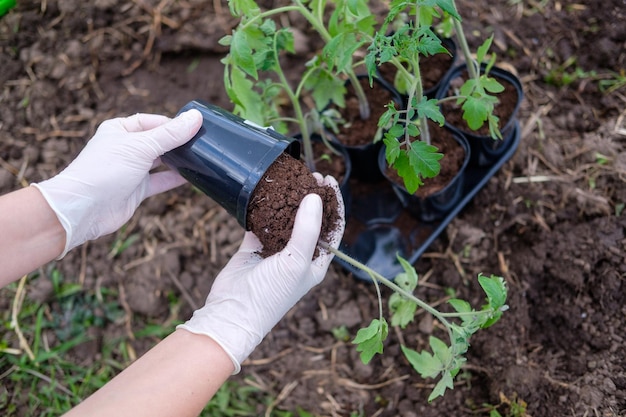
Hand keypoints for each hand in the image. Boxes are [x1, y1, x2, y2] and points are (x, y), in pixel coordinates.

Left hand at [32, 109, 202, 256]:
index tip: (194, 127)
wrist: (84, 209)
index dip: (172, 124)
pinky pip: (161, 181)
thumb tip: (196, 117)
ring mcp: (131, 170)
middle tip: (201, 142)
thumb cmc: (105, 170)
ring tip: (200, 157)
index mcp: (119, 130)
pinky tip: (191, 176)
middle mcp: (125, 148)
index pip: (151, 121)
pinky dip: (175, 178)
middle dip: (177, 142)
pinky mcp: (136, 190)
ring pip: (160, 161)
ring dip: (178, 160)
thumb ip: (171, 134)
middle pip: (157, 141)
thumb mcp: (141, 147)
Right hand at [178, 173, 344, 372]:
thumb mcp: (296, 262)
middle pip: (310, 220)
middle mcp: (298, 255)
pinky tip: (265, 192)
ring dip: (288, 200)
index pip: (332, 227)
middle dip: (312, 197)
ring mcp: (276, 250)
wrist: (232, 313)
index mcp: (316, 262)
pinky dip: (262, 208)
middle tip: (309, 175)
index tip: (327, 181)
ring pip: (285, 218)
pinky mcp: (253, 247)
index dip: (333, 204)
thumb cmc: (270, 294)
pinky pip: (261, 222)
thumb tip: (316, 197)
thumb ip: (307, 229)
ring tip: (288, 179)